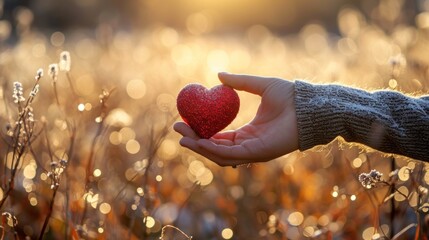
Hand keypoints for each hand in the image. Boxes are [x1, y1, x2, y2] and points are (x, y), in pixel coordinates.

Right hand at [174, 72, 298, 166]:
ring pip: (219, 155)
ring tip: (182, 137)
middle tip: (177, 129)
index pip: (219, 137)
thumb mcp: (260, 85)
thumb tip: (219, 75)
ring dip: (199, 147)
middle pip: (215, 147)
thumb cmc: (290, 97)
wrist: (308, 105)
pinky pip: (230, 154)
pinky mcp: (257, 154)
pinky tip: (198, 141)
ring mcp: (253, 151)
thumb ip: (240, 82)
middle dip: (195, 141)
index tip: (185, 121)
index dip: (201, 132)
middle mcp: (249, 145)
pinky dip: (212, 149)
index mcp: (249, 133)